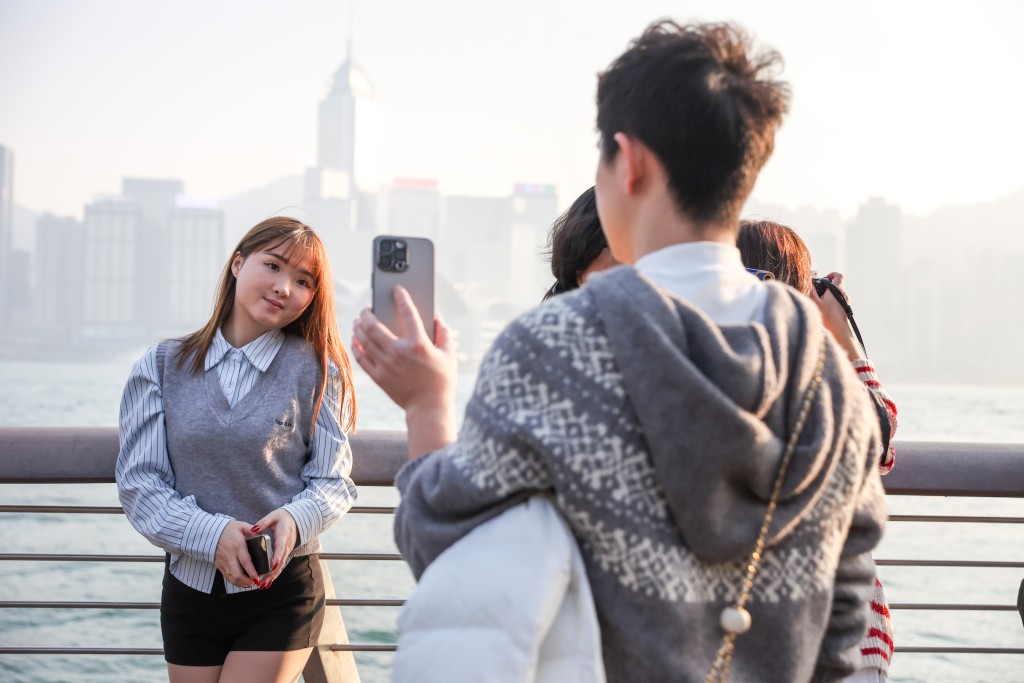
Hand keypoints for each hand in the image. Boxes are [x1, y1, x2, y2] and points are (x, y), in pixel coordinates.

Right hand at [215, 520, 259, 587]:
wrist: (210, 532)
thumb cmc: (228, 529)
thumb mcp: (241, 525)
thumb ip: (252, 530)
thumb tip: (262, 534)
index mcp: (238, 545)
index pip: (245, 561)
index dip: (251, 571)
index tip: (257, 578)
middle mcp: (230, 555)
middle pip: (237, 574)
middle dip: (247, 581)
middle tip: (256, 582)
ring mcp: (223, 562)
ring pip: (231, 578)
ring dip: (241, 583)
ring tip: (250, 583)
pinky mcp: (219, 565)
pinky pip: (227, 577)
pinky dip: (234, 582)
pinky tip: (242, 582)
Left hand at [248, 508, 298, 589]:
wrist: (296, 520)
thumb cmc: (283, 518)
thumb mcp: (273, 516)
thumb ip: (263, 522)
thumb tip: (253, 529)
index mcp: (284, 536)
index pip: (281, 548)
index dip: (277, 557)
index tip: (273, 565)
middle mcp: (287, 546)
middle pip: (280, 562)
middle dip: (272, 573)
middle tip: (263, 582)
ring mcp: (287, 551)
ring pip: (280, 566)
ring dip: (272, 576)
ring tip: (263, 585)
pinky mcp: (284, 554)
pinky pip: (280, 565)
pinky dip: (274, 574)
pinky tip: (267, 582)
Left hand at [352, 286, 457, 457]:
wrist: (429, 408)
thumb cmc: (442, 381)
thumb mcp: (450, 354)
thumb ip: (444, 332)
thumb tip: (436, 316)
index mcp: (419, 344)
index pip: (408, 313)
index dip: (402, 298)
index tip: (397, 290)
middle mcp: (399, 352)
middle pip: (374, 325)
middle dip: (367, 313)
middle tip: (367, 309)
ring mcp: (386, 365)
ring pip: (364, 340)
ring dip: (358, 327)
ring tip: (358, 321)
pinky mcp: (378, 377)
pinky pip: (361, 357)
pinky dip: (356, 346)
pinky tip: (356, 339)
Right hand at [813, 272, 863, 359]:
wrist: (838, 329)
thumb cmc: (827, 315)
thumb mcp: (815, 301)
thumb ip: (812, 290)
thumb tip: (809, 282)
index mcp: (837, 289)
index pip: (839, 276)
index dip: (832, 274)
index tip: (826, 278)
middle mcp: (843, 294)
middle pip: (838, 284)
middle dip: (829, 285)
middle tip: (821, 290)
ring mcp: (846, 301)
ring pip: (838, 293)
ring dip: (831, 294)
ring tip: (822, 300)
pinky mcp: (845, 308)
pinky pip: (839, 301)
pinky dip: (833, 301)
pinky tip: (826, 308)